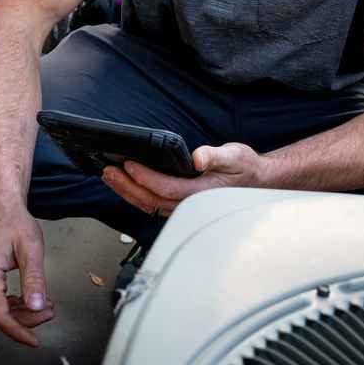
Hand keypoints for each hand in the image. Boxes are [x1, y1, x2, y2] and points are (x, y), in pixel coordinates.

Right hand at [0, 203, 53, 346]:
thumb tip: (37, 306)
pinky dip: (14, 304)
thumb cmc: (14, 222)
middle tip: (49, 312)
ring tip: (45, 306)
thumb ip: (34, 280)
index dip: (18, 331)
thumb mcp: (31, 249)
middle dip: (25, 320)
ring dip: (21, 313)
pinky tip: (30, 299)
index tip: (34, 341)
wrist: (0, 206)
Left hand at [101, 142, 264, 217]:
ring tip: (110, 176)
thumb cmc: (245, 168)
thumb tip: (199, 158)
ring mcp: (183, 208)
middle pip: (150, 200)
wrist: (255, 181)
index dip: (145, 177)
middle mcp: (189, 204)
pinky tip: (124, 183)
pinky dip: (135, 194)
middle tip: (108, 170)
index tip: (129, 164)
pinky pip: (152, 204)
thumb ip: (216, 156)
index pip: (165, 188)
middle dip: (127, 186)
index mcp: (201, 193)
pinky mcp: (179, 205)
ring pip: (148, 205)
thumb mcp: (235, 156)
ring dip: (127, 191)